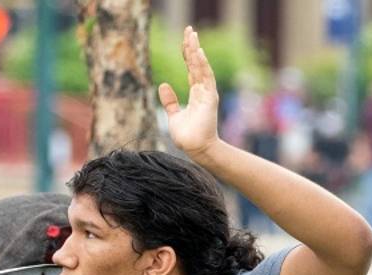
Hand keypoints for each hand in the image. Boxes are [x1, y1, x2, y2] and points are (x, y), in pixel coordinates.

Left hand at [158, 26, 220, 159]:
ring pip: (201, 67)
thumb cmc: (186, 136)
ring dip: (196, 51)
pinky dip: (202, 65)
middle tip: (189, 29)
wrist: (195, 149)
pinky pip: (206, 78)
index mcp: (195, 93)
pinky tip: (198, 53)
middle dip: (192, 46)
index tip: (185, 39)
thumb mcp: (173, 115)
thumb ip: (170, 101)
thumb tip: (163, 84)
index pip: (191, 68)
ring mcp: (207, 93)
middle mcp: (202, 90)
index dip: (187, 54)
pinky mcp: (209, 98)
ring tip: (192, 35)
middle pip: (196, 63)